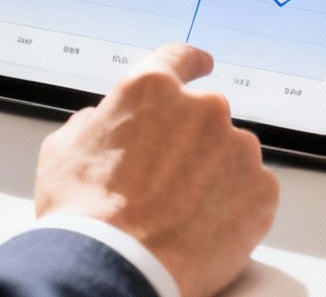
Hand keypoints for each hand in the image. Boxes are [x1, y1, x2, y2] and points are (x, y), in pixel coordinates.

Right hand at [34, 44, 278, 296]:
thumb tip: (104, 121)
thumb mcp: (64, 148)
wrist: (117, 268)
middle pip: (205, 116)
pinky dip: (235, 207)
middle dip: (191, 143)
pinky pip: (252, 192)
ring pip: (231, 155)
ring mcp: (238, 149)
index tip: (203, 66)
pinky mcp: (261, 191)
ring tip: (182, 214)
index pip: (180, 58)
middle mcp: (204, 109)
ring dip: (214, 175)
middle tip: (167, 182)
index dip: (192, 63)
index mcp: (153, 89)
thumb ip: (95, 122)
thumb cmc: (83, 212)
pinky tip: (205, 229)